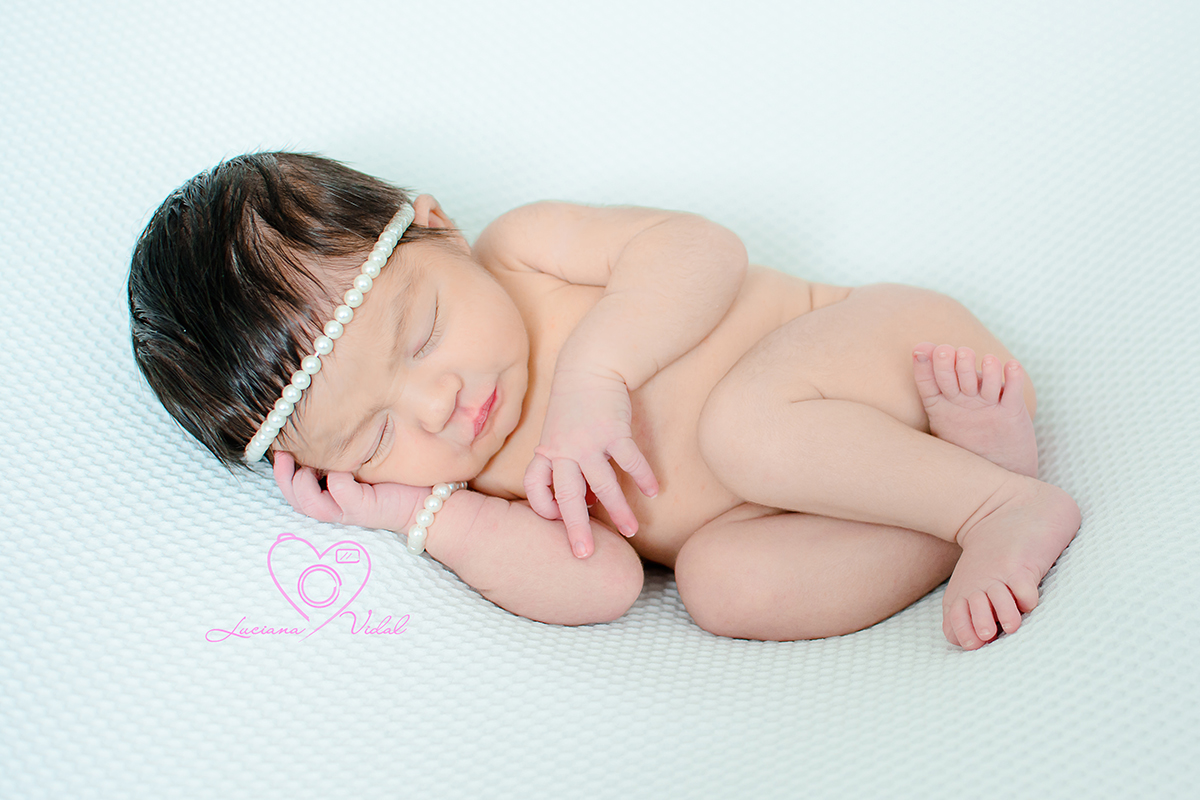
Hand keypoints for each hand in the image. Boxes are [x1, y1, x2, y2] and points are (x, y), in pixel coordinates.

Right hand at [272, 451, 425, 530]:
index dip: (281, 469)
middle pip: (295, 498)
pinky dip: (336, 481)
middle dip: (282, 477)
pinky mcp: (362, 510)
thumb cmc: (395, 474)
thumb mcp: (362, 455)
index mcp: (329, 492)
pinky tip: (342, 470)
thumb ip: (342, 447)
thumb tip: (320, 417)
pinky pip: (340, 493)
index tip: (278, 446)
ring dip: (300, 485)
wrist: (426, 497)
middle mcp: (333, 503)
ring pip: (308, 504)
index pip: (294, 485)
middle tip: (281, 455)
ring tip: (303, 467)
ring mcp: (346, 509)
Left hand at [523, 367, 658, 558]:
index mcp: (546, 452)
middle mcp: (564, 450)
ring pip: (603, 485)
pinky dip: (643, 477)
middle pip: (567, 497)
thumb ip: (567, 468)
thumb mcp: (559, 436)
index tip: (557, 520)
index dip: (543, 507)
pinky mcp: (614, 431)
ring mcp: (589, 441)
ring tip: (631, 531)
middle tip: (585, 554)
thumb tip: (586, 503)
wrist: (589, 367)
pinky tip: (654, 492)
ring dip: (619, 510)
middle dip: (576, 528)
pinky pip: (629, 461)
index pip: (535, 487)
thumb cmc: (574, 407)